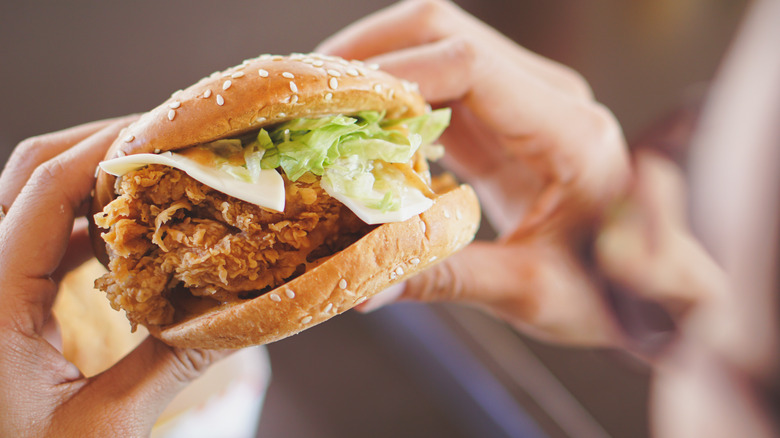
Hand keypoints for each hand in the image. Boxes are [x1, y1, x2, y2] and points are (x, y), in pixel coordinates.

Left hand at [0, 118, 227, 436]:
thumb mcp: (106, 424)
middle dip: (98, 148)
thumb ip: (172, 361)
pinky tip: (123, 236)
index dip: (107, 149)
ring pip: (26, 200)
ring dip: (90, 184)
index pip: (44, 190)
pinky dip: (79, 223)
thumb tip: (243, 314)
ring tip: (153, 180)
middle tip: (165, 142)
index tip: (166, 134)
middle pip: (27, 176)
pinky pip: (33, 237)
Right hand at [317, 0, 630, 345]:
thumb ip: (447, 279)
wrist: (638, 285)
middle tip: (309, 97)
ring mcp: (525, 100)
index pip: (470, 65)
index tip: (334, 110)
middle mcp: (548, 97)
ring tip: (320, 108)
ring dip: (374, 67)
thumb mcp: (528, 291)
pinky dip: (391, 96)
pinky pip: (437, 84)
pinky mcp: (503, 117)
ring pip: (436, 45)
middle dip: (369, 53)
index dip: (394, 75)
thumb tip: (365, 286)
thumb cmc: (603, 288)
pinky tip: (357, 129)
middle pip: (445, 31)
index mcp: (568, 130)